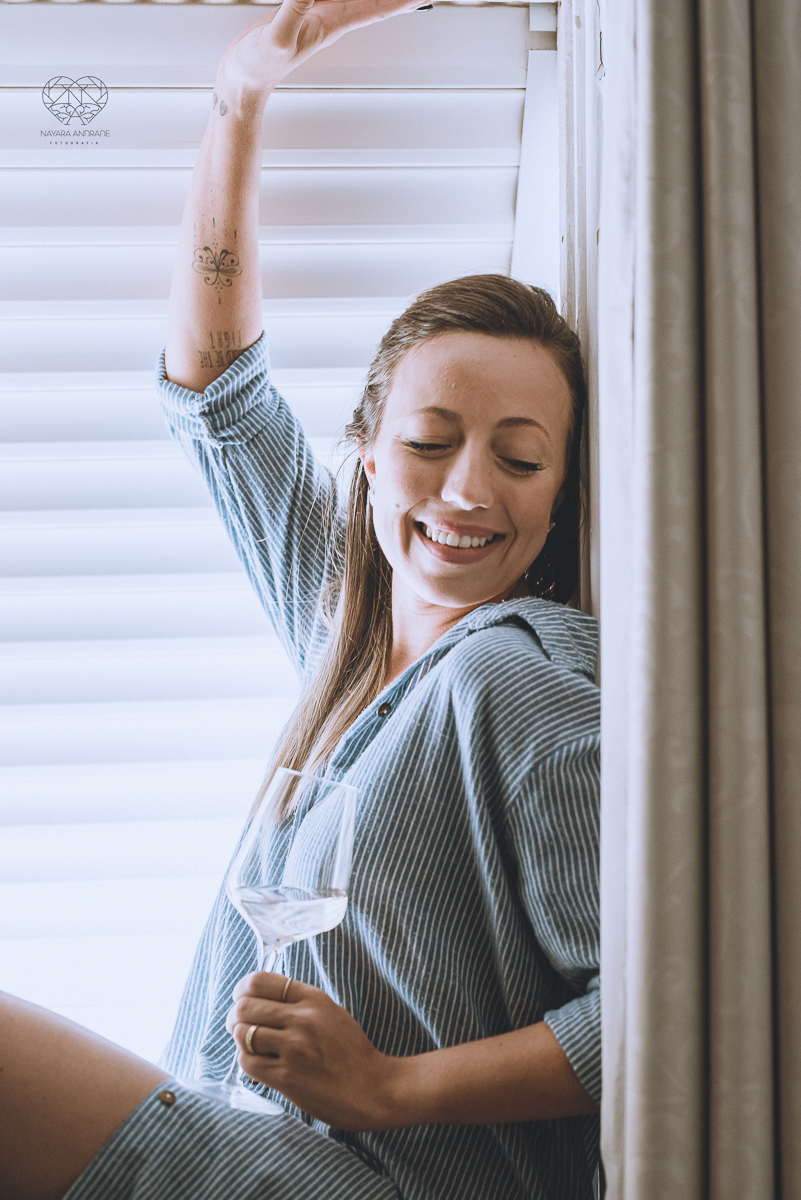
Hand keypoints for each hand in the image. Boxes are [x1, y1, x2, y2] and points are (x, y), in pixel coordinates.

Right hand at [217, 0, 423, 106]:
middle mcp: (331, 19)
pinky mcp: (302, 11)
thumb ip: (294, 9)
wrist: (241, 81)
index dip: (400, 1)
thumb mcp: (276, 36)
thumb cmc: (257, 66)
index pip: (375, 6)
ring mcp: (318, 16)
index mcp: (331, 24)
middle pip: (374, 2)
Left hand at [226, 971, 407, 1129]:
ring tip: (249, 1044)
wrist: (374, 1089)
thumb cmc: (352, 1052)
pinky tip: (259, 1063)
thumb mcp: (330, 1012)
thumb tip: (259, 999)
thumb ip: (298, 1003)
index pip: (260, 981)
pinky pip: (248, 1063)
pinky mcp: (287, 1077)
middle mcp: (302, 1019)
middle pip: (245, 1006)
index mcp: (313, 998)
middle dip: (236, 1016)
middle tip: (239, 1025)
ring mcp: (293, 1048)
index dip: (242, 989)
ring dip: (240, 1039)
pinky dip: (247, 1061)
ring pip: (243, 1034)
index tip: (241, 998)